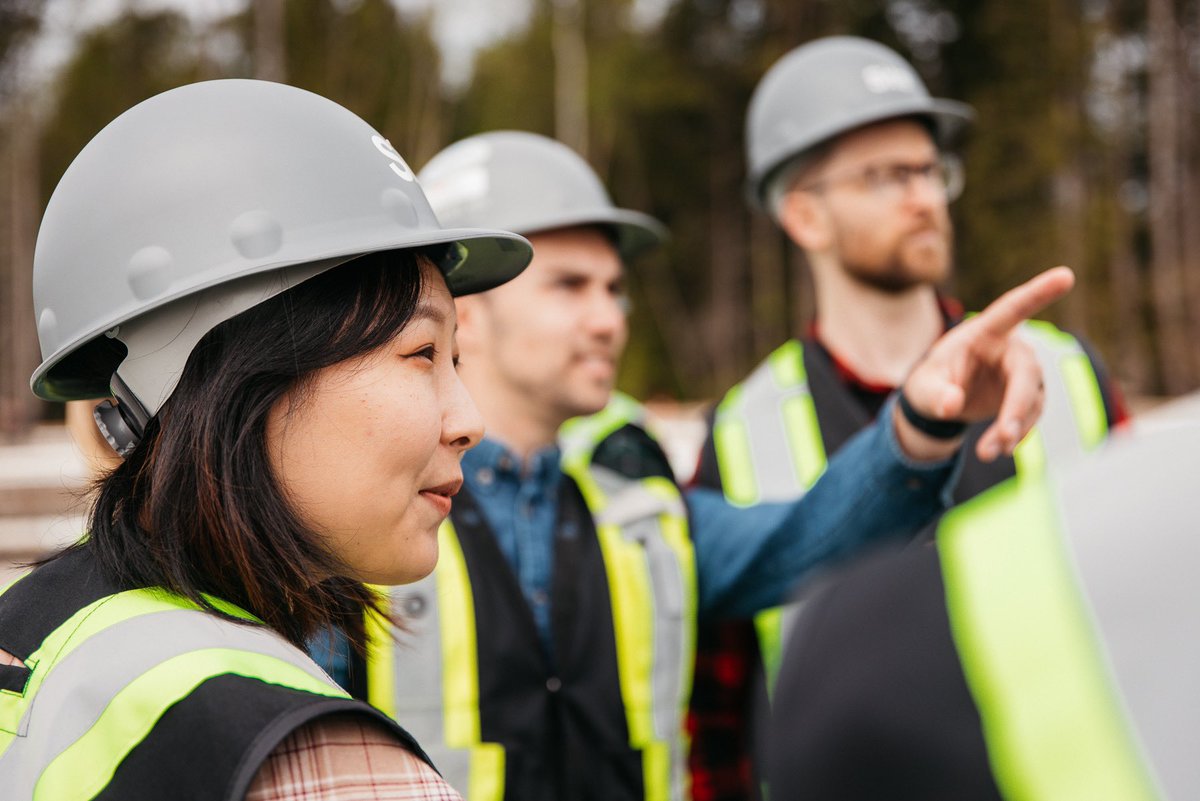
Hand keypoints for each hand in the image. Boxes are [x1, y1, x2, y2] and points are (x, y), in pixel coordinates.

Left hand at [897, 266, 1075, 461]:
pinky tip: (996, 448)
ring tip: (987, 452)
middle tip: (1003, 435)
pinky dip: (1014, 435)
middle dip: (1017, 406)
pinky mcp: (1026, 395)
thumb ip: (937, 394)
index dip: (1039, 292)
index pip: (1014, 308)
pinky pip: (1029, 416)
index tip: (1066, 275)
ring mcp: (1021, 373)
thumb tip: (952, 405)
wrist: (941, 401)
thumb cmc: (932, 382)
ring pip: (1031, 400)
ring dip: (1013, 428)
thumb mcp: (925, 387)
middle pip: (1027, 372)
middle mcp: (1010, 349)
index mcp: (984, 332)